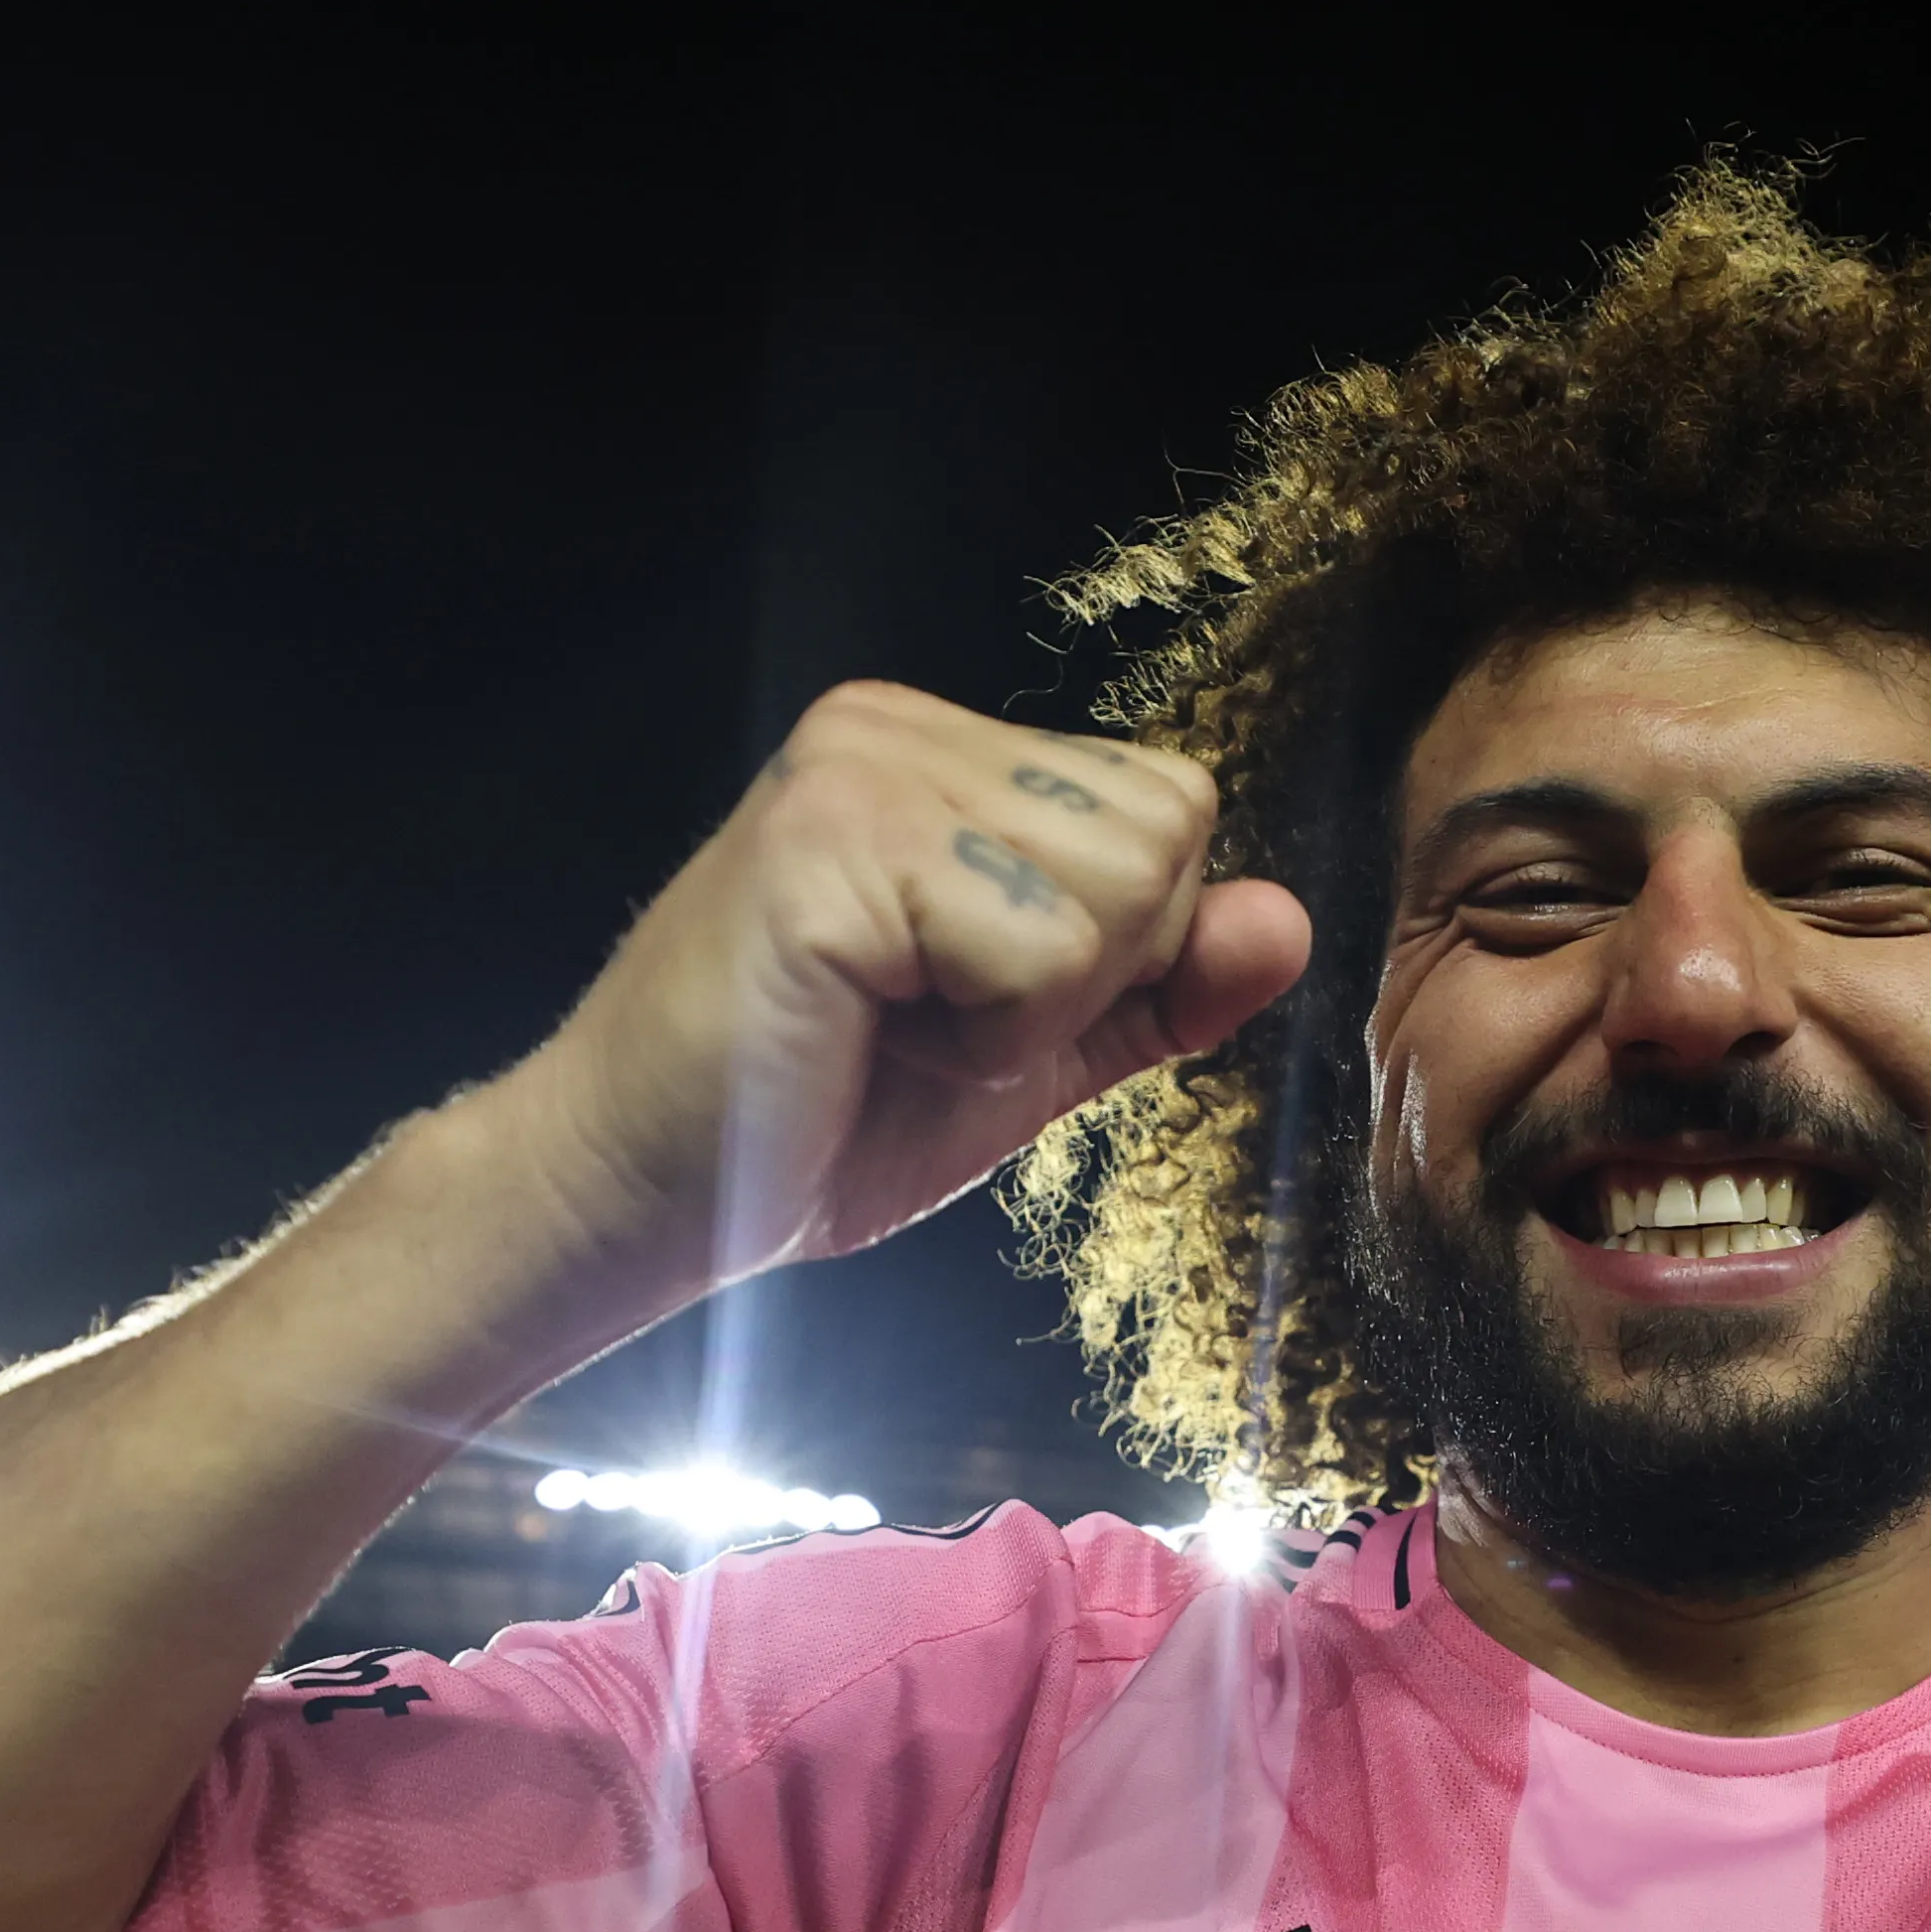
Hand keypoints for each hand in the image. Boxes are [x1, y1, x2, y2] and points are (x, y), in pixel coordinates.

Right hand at [480, 683, 1311, 1297]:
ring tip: (893, 1023)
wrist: (644, 1206)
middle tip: (927, 1021)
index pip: (1172, 807)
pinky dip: (987, 1036)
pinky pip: (1044, 949)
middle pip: (1167, 833)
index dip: (1121, 949)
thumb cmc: (815, 1128)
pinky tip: (866, 1032)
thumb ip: (1158, 987)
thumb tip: (1287, 921)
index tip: (969, 1003)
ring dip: (1033, 1012)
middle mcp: (897, 726)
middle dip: (1087, 976)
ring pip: (1119, 891)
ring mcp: (859, 767)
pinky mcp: (831, 840)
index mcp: (940, 751)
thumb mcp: (1032, 1055)